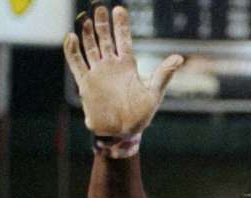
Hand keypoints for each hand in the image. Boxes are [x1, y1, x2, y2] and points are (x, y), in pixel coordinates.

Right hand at [63, 4, 182, 135]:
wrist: (123, 132)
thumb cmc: (141, 114)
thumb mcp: (154, 93)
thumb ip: (164, 74)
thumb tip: (179, 57)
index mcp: (128, 66)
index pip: (123, 40)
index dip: (121, 25)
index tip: (118, 9)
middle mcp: (111, 66)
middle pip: (105, 39)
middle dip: (102, 23)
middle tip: (98, 6)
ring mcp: (98, 73)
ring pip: (90, 48)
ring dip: (86, 33)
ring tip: (84, 17)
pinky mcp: (86, 83)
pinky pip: (77, 64)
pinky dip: (72, 51)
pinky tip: (71, 37)